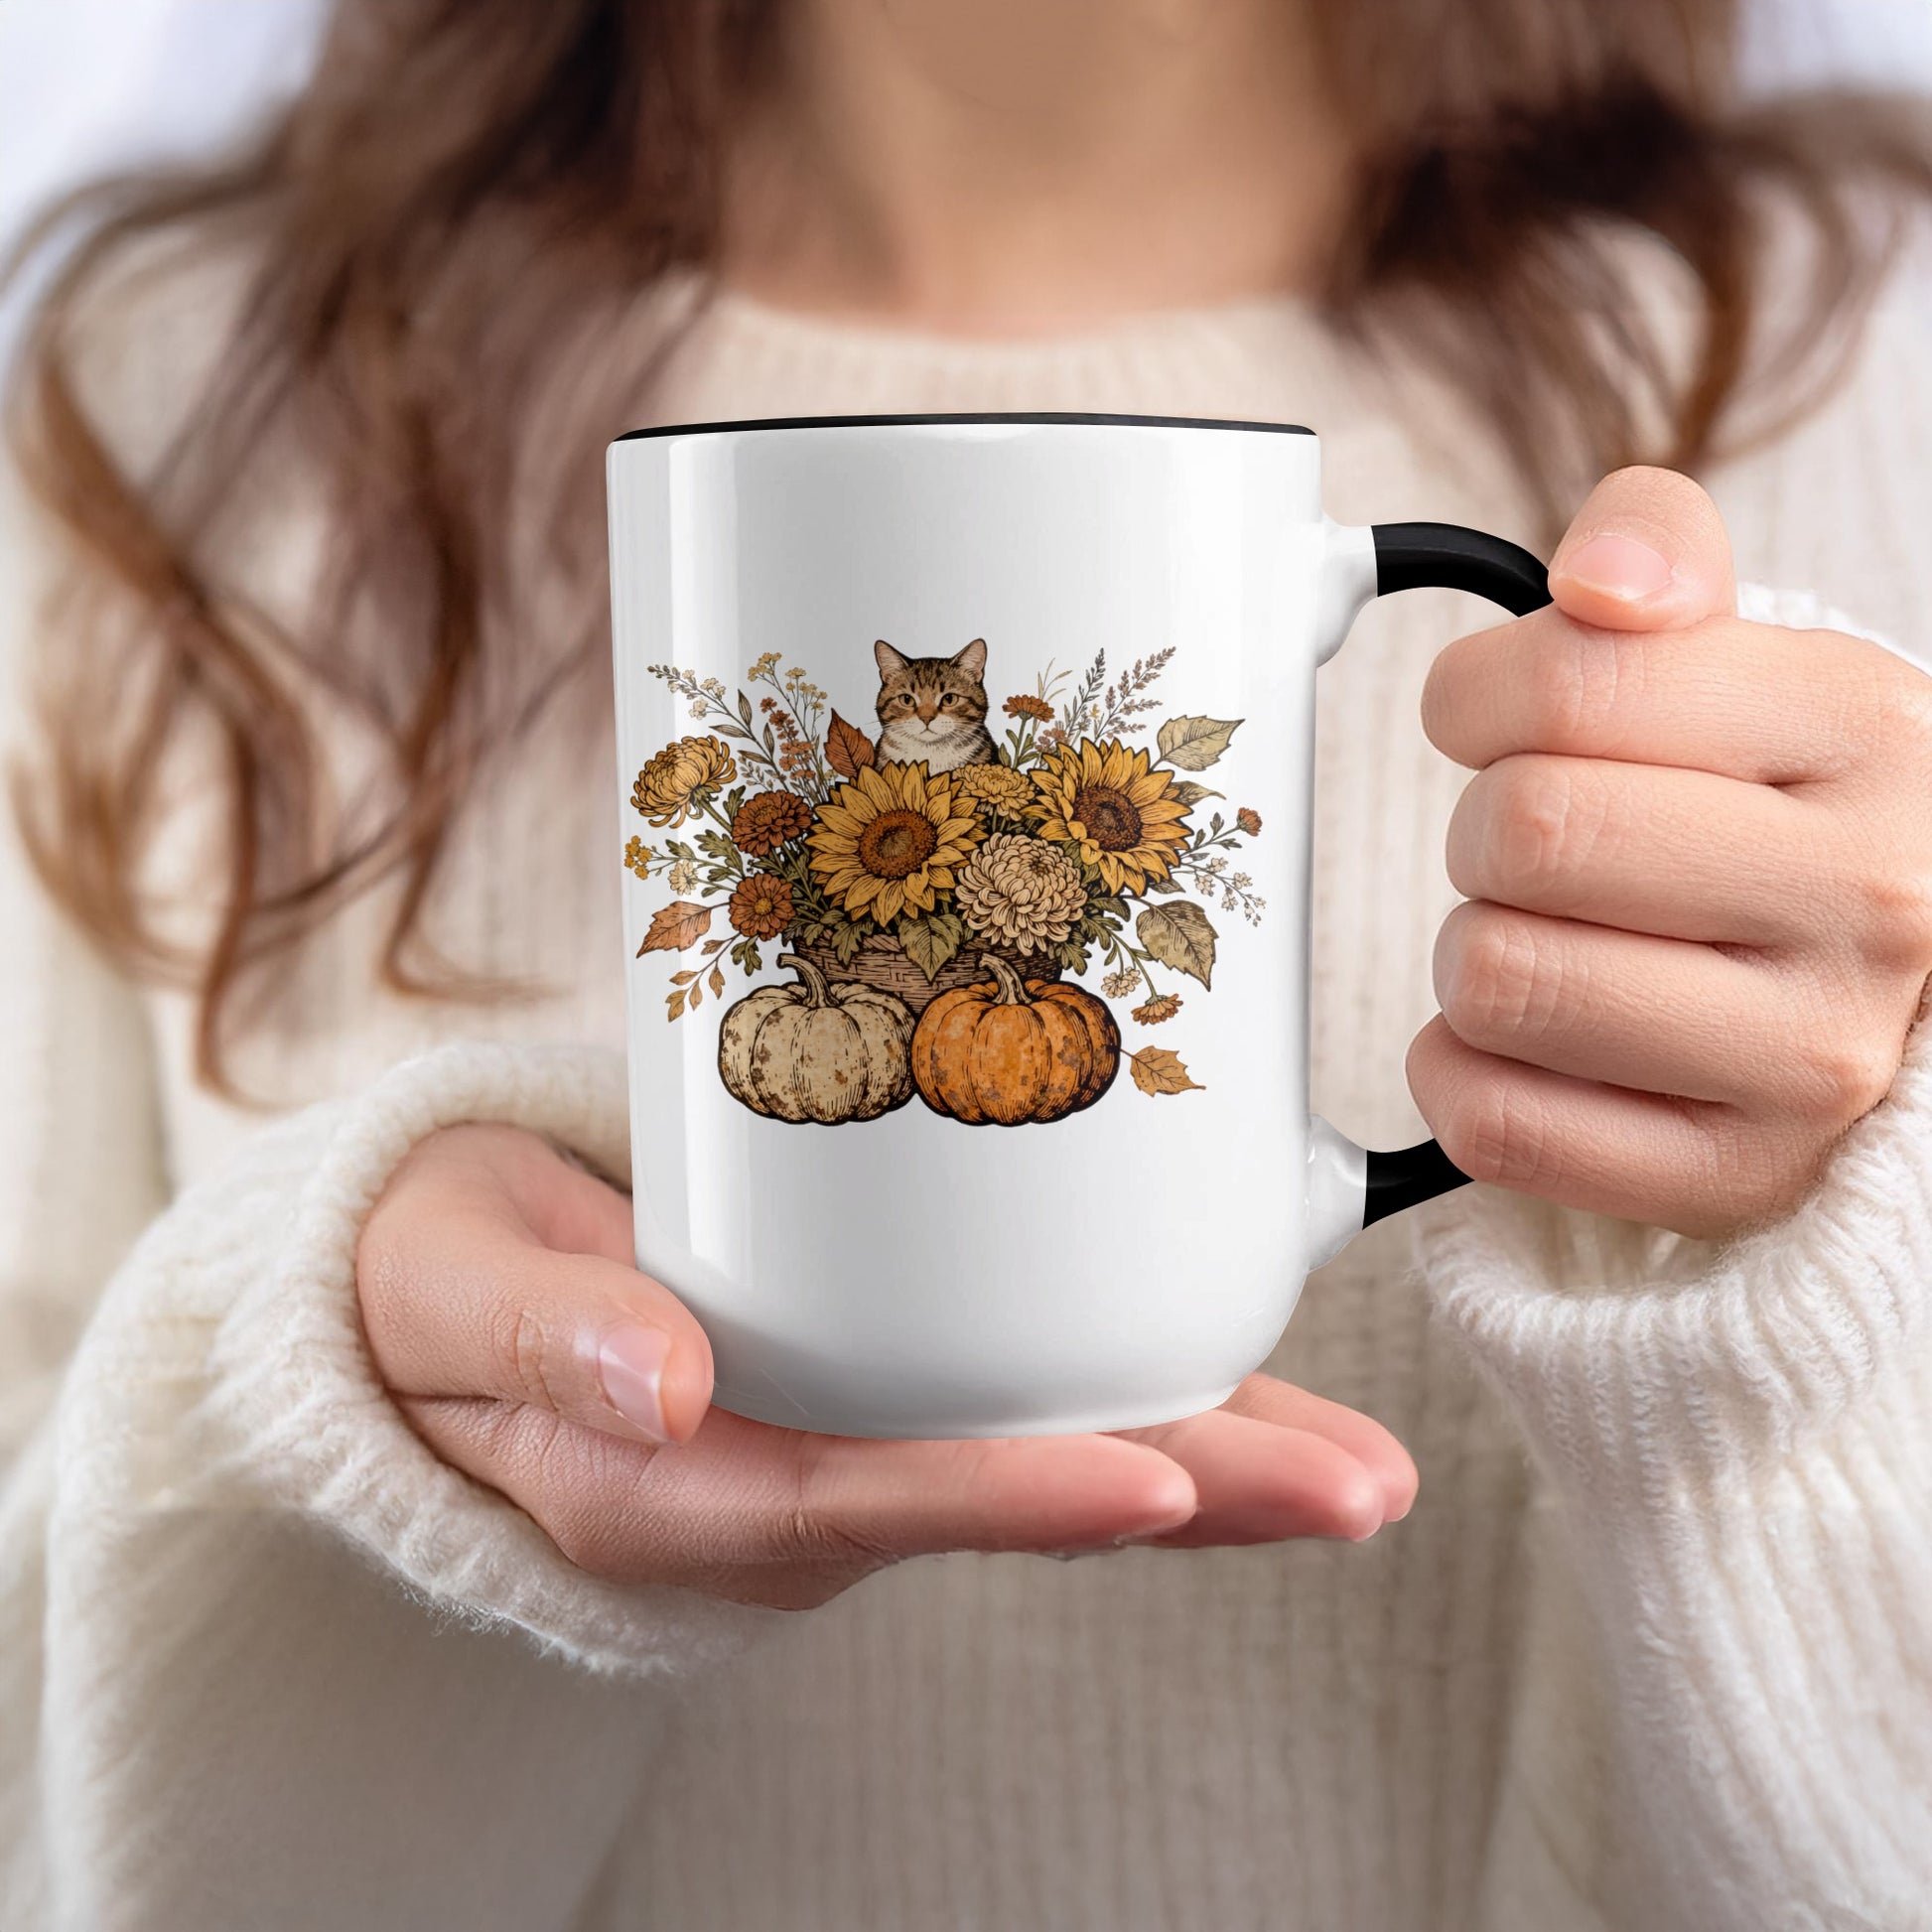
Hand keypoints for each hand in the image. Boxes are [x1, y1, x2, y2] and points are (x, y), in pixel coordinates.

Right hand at [356, 1124, 1417, 1609]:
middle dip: (1187, 1497)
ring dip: (1206, 1455)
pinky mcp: (874, 1386)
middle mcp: (789, 1486)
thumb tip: (659, 1383)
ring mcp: (843, 1442)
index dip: (1010, 1497)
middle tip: (1356, 1489)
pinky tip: (1244, 1365)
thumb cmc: (440, 1282)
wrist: (442, 1289)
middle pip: (1003, 1496)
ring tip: (1360, 1461)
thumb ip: (539, 1335)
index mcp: (678, 1487)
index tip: (1153, 1483)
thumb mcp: (447, 1289)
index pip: (863, 1502)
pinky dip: (1138, 1389)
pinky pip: (1017, 1399)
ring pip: (1039, 1457)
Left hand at [1412, 466, 1931, 1240]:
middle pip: (1521, 835)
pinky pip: (1497, 1123)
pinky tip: (1523, 1041)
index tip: (1492, 720)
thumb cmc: (1782, 808)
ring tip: (1547, 939)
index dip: (1474, 698)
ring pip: (1498, 981)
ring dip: (1474, 952)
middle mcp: (1868, 898)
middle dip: (1483, 830)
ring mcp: (1810, 1058)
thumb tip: (1597, 581)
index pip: (1566, 686)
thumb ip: (1657, 554)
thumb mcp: (1750, 654)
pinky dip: (1462, 1073)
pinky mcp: (1735, 1176)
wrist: (1895, 983)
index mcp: (1863, 729)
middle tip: (1533, 846)